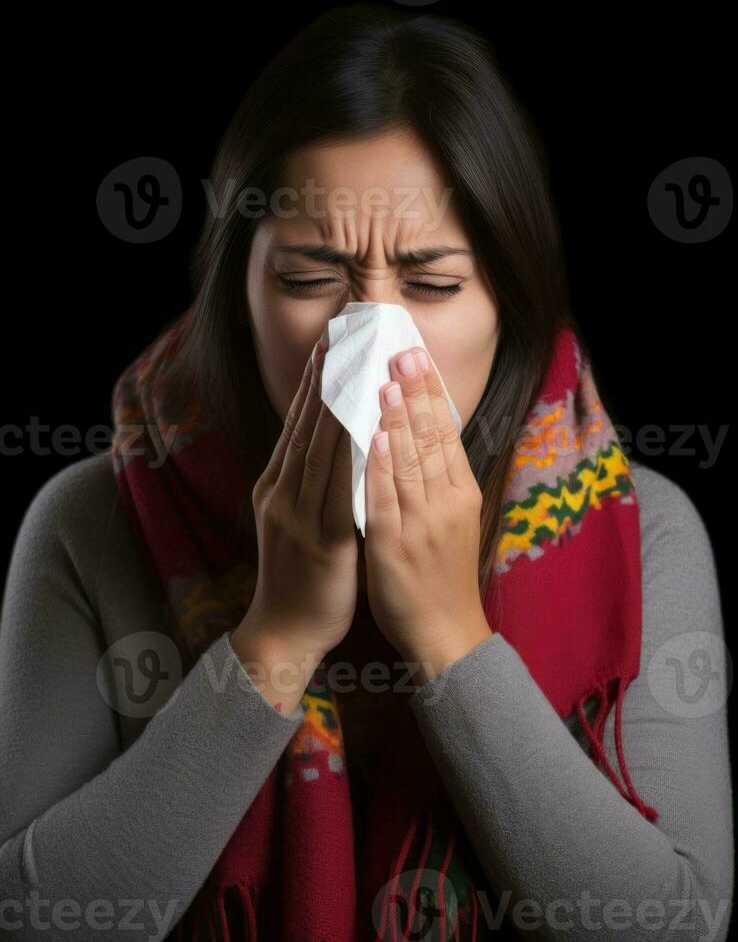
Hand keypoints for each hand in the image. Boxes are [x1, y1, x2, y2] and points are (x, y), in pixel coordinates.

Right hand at [232, 341, 357, 666]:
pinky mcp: (323, 543)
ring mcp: (299, 518)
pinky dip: (352, 457)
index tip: (329, 347)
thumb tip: (325, 441)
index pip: (296, 426)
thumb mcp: (291, 521)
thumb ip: (305, 482)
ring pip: (320, 452)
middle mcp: (282, 496)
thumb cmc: (297, 576)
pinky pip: (339, 493)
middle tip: (341, 337)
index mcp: (275, 488)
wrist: (285, 632)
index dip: (312, 384)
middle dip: (325, 380)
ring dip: (339, 407)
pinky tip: (368, 430)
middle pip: (305, 428)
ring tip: (355, 367)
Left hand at [364, 346, 492, 683]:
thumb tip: (423, 433)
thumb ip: (438, 479)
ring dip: (399, 417)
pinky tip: (375, 435)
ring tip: (388, 377)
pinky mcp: (396, 545)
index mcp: (461, 493)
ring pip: (410, 460)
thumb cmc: (443, 574)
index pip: (446, 432)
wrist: (445, 634)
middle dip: (417, 390)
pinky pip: (387, 498)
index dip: (431, 392)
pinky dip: (381, 465)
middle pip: (432, 437)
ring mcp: (422, 523)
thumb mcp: (451, 520)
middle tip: (403, 348)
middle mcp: (446, 502)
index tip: (417, 355)